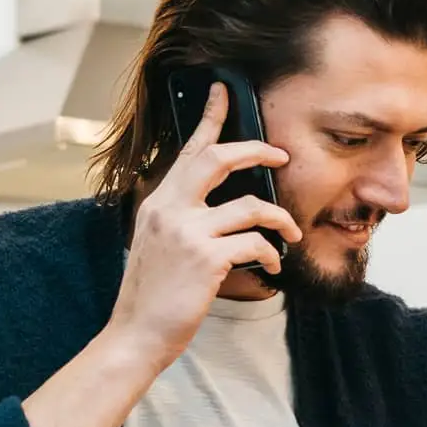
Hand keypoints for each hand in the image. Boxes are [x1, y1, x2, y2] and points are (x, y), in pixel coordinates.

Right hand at [106, 81, 303, 367]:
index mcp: (157, 203)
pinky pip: (256, 243)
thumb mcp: (158, 246)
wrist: (137, 335)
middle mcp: (169, 209)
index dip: (209, 117)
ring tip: (290, 233)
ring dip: (280, 219)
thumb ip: (182, 220)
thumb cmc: (153, 296)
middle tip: (282, 155)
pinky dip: (270, 255)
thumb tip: (224, 207)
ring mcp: (188, 232)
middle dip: (257, 150)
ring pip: (251, 205)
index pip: (187, 150)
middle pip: (219, 159)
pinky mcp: (208, 258)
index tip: (223, 91)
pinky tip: (270, 268)